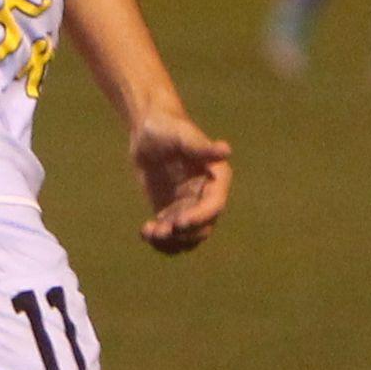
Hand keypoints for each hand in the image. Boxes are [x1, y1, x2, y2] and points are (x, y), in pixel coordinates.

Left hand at [129, 109, 233, 254]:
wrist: (149, 131)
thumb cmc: (167, 127)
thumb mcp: (181, 136)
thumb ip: (201, 147)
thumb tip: (226, 150)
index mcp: (216, 178)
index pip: (214, 205)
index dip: (199, 217)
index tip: (178, 223)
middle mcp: (206, 196)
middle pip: (202, 227)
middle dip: (183, 234)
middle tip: (159, 231)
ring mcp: (190, 207)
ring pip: (187, 237)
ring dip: (170, 242)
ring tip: (149, 233)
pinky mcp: (172, 212)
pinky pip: (171, 236)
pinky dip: (160, 241)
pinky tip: (144, 232)